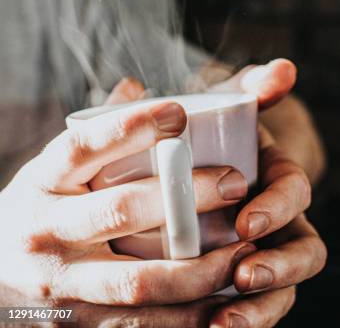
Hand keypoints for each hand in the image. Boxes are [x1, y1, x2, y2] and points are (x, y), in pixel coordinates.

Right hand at [0, 78, 255, 304]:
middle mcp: (46, 230)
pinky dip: (185, 320)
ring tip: (244, 250)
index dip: (131, 127)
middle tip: (238, 182)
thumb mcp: (59, 165)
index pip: (83, 146)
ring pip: (137, 280)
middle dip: (185, 197)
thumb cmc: (47, 204)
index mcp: (45, 179)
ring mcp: (61, 282)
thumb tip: (136, 85)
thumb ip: (99, 128)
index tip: (179, 113)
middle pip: (120, 211)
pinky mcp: (78, 322)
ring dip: (198, 269)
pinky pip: (138, 325)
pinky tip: (223, 302)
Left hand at [204, 60, 327, 327]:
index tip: (247, 223)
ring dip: (262, 308)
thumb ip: (256, 84)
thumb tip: (285, 70)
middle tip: (243, 277)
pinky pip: (254, 308)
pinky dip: (240, 321)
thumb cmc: (217, 126)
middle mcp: (280, 219)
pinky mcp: (241, 281)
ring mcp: (265, 252)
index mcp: (279, 178)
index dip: (279, 209)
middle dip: (281, 267)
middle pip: (304, 251)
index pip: (295, 193)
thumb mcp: (231, 101)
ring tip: (224, 323)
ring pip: (283, 289)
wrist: (197, 155)